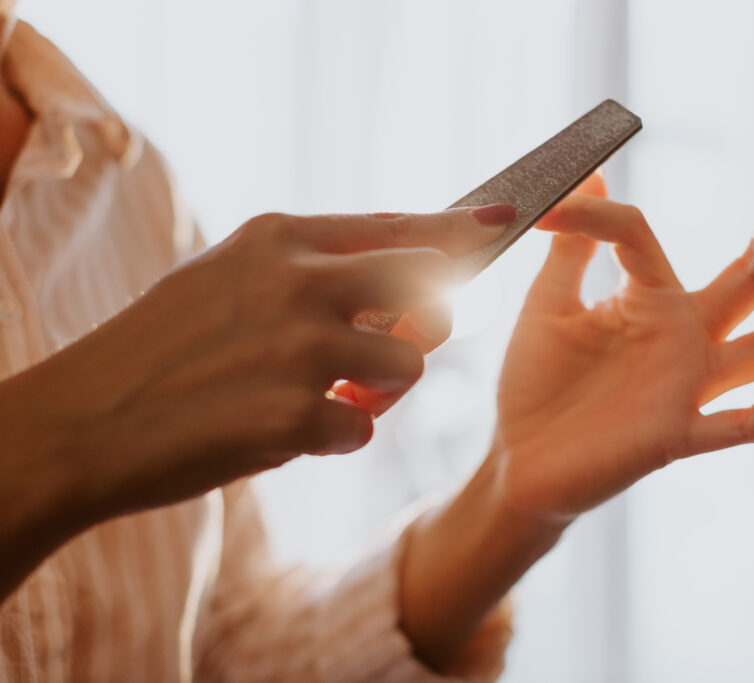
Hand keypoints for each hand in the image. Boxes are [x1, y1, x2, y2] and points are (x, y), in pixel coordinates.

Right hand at [0, 206, 510, 525]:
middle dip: (430, 320)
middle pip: (432, 285)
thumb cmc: (162, 347)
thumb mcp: (227, 275)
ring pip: (410, 363)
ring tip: (331, 396)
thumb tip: (400, 271)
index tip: (504, 222)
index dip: (459, 229)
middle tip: (395, 345)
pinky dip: (337, 437)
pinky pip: (365, 427)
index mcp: (281, 238)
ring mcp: (300, 348)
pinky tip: (291, 433)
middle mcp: (299, 281)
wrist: (83, 422)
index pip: (399, 225)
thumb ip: (309, 265)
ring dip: (381, 389)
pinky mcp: (295, 417)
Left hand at [492, 154, 753, 522]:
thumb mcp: (549, 304)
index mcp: (650, 303)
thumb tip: (592, 175)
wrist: (515, 461)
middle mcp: (684, 338)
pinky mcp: (679, 434)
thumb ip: (574, 246)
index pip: (644, 236)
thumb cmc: (534, 385)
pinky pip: (749, 422)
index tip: (554, 196)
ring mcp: (689, 385)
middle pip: (753, 275)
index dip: (599, 214)